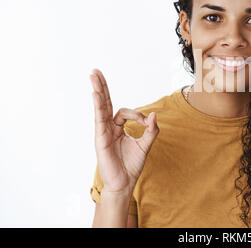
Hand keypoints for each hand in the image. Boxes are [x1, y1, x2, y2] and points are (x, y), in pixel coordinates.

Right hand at [90, 69, 158, 194]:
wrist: (124, 183)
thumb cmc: (132, 165)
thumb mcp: (145, 145)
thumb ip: (151, 130)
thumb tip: (153, 115)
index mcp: (118, 128)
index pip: (124, 112)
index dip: (138, 115)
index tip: (146, 123)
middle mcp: (108, 128)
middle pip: (105, 103)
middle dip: (102, 86)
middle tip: (96, 71)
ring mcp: (103, 132)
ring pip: (100, 107)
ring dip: (98, 90)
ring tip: (93, 74)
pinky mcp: (101, 138)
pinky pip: (99, 118)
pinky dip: (98, 105)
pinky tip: (96, 93)